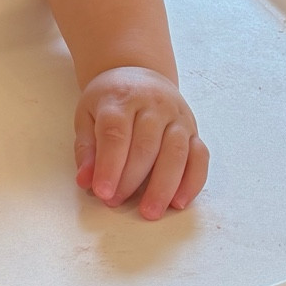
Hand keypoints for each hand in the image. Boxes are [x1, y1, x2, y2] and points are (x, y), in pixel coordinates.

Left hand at [74, 67, 207, 220]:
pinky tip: (179, 202)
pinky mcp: (194, 129)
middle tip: (116, 203)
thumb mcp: (87, 115)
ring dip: (164, 186)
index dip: (110, 166)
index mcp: (122, 99)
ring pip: (176, 153)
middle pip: (146, 146)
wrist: (139, 73)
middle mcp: (154, 105)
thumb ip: (86, 149)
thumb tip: (85, 181)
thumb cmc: (111, 100)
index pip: (116, 134)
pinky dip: (192, 181)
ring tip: (151, 212)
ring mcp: (177, 117)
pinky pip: (200, 156)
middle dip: (131, 180)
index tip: (102, 192)